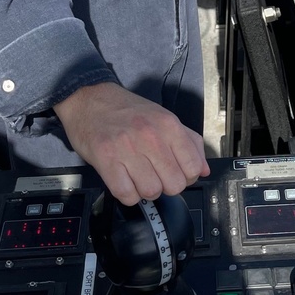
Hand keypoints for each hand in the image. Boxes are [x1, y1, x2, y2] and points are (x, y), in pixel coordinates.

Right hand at [54, 82, 209, 204]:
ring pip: (151, 192)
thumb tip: (204, 170)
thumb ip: (189, 142)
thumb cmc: (127, 111)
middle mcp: (150, 136)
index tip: (175, 172)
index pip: (193, 168)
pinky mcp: (106, 159)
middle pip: (174, 185)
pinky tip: (124, 181)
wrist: (90, 99)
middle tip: (155, 176)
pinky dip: (127, 194)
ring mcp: (127, 147)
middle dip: (166, 186)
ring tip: (137, 177)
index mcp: (169, 125)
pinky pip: (126, 194)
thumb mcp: (164, 118)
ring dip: (145, 191)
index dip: (186, 177)